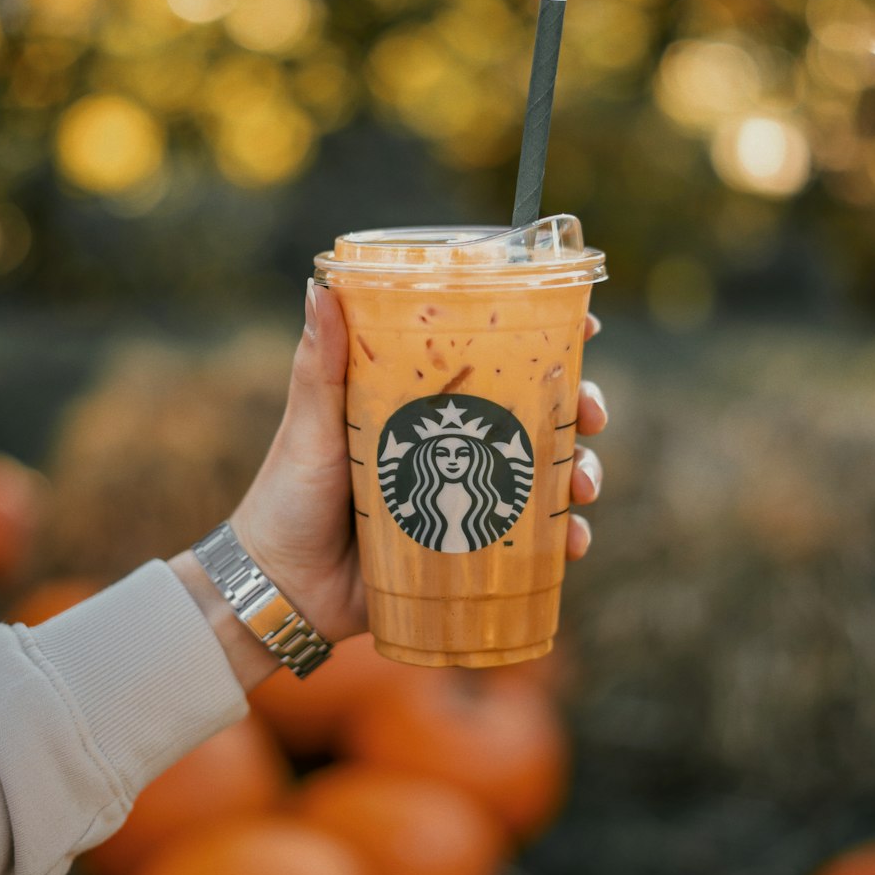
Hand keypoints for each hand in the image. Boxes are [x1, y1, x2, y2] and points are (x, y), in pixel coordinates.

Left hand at [180, 283, 605, 690]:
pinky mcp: (471, 551)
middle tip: (593, 414)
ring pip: (546, 476)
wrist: (280, 588)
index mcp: (423, 403)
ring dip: (581, 475)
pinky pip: (531, 542)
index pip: (495, 359)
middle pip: (538, 414)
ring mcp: (467, 497)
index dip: (547, 342)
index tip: (585, 326)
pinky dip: (562, 542)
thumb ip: (320, 365)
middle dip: (581, 409)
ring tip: (585, 489)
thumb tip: (318, 286)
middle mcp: (454, 444)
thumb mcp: (311, 425)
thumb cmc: (288, 496)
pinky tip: (573, 545)